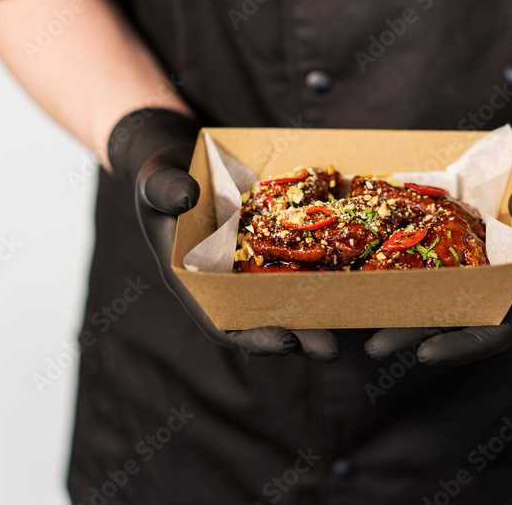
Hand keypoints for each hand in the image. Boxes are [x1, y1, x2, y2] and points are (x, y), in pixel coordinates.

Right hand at [107, 108, 340, 361]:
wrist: (180, 162)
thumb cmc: (161, 178)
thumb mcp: (156, 183)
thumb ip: (165, 191)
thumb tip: (185, 196)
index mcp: (194, 282)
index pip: (224, 322)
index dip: (254, 337)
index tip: (285, 343)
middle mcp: (227, 283)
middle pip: (265, 319)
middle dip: (298, 335)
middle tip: (332, 349)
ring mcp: (251, 267)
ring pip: (287, 298)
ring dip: (317, 314)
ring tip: (353, 324)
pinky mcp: (271, 247)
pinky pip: (299, 263)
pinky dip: (323, 272)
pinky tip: (354, 276)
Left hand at [364, 96, 511, 364]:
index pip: (501, 327)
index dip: (463, 344)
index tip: (425, 353)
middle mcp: (508, 277)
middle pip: (459, 317)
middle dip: (417, 333)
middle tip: (374, 346)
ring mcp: (486, 260)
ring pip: (441, 292)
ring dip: (405, 306)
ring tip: (362, 316)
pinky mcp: (469, 239)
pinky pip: (435, 258)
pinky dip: (408, 265)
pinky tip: (372, 265)